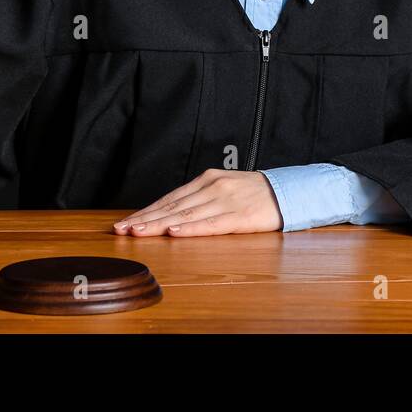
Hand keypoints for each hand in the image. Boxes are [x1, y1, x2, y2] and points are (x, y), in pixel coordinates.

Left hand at [112, 169, 283, 236]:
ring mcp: (226, 201)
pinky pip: (211, 223)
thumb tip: (170, 214)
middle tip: (122, 229)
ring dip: (159, 224)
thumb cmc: (254, 194)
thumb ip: (200, 199)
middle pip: (173, 206)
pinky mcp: (240, 216)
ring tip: (138, 231)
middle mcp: (213, 187)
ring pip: (186, 214)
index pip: (170, 197)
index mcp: (207, 179)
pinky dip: (191, 228)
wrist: (289, 192)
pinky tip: (175, 232)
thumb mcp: (224, 189)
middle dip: (145, 219)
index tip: (126, 222)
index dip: (147, 211)